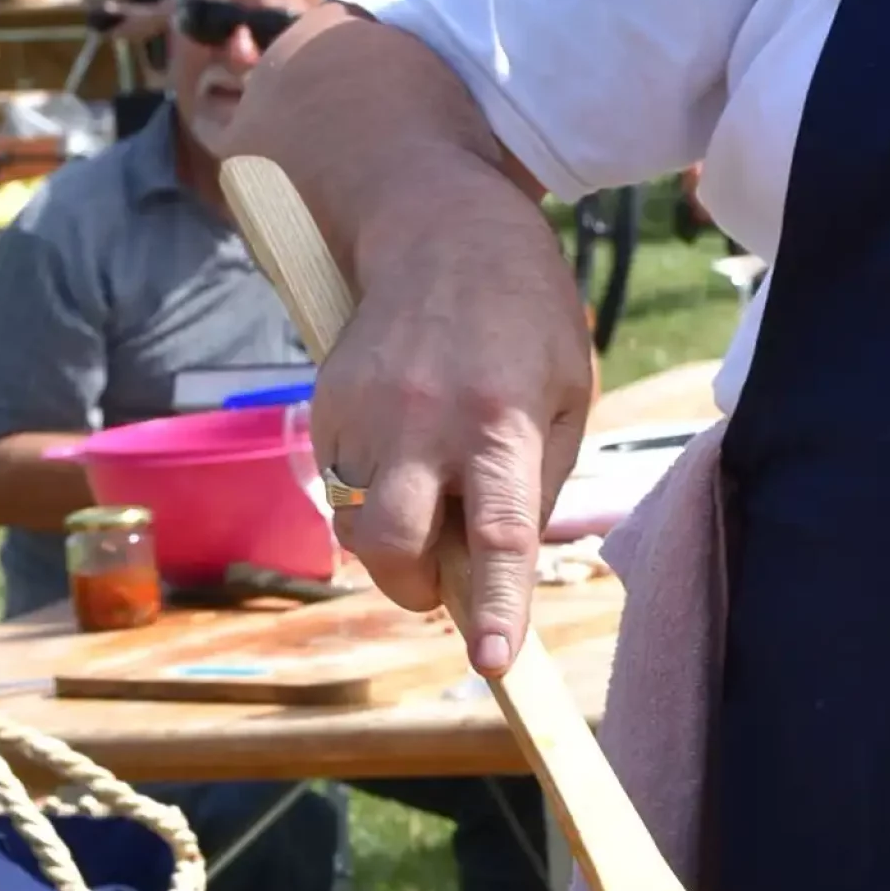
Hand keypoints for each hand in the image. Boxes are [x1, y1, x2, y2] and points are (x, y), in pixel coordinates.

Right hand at [309, 171, 594, 673]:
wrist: (439, 227)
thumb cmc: (523, 316)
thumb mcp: (563, 392)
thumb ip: (533, 481)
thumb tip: (498, 564)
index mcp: (500, 422)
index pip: (500, 535)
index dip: (497, 607)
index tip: (494, 663)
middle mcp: (424, 421)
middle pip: (390, 545)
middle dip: (413, 588)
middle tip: (441, 581)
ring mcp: (364, 412)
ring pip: (356, 522)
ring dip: (392, 535)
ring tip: (427, 487)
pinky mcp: (326, 401)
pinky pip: (338, 482)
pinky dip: (368, 489)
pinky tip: (402, 443)